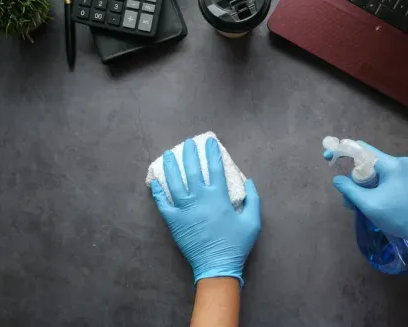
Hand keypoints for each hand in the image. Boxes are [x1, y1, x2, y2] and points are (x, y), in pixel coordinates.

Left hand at [151, 138, 260, 285]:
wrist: (217, 266)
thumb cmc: (236, 244)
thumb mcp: (253, 222)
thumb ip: (253, 199)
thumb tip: (249, 181)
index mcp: (218, 197)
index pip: (215, 168)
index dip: (212, 153)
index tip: (209, 141)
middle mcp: (200, 199)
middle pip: (192, 170)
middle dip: (190, 153)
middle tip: (187, 143)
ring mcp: (184, 210)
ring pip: (174, 182)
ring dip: (171, 166)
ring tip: (168, 154)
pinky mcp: (174, 221)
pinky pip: (163, 204)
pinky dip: (158, 192)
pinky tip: (154, 181)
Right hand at [324, 142, 407, 263]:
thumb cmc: (399, 216)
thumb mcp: (369, 204)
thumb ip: (350, 189)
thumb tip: (337, 179)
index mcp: (391, 164)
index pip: (361, 149)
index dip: (342, 150)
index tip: (328, 156)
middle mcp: (400, 162)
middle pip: (368, 163)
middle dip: (354, 179)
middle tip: (348, 199)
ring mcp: (407, 170)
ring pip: (377, 172)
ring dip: (364, 186)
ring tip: (360, 205)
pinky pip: (386, 178)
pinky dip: (376, 187)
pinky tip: (373, 202)